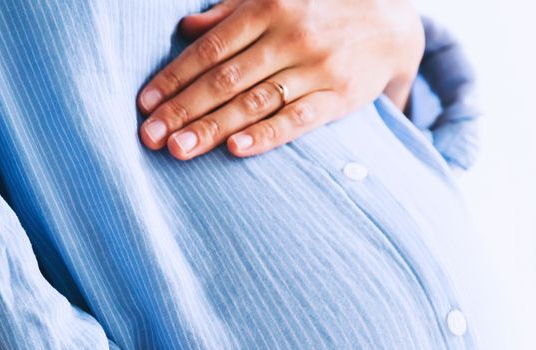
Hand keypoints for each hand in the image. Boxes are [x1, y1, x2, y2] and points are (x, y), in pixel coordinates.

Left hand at [136, 0, 424, 159]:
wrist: (391, 23)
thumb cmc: (319, 11)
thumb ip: (230, 13)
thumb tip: (185, 28)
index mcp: (268, 7)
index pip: (210, 48)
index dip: (174, 77)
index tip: (145, 103)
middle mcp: (289, 36)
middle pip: (225, 79)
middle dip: (183, 109)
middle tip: (149, 136)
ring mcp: (315, 68)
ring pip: (254, 102)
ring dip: (213, 128)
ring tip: (179, 150)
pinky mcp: (338, 97)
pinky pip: (296, 120)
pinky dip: (266, 135)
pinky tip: (236, 148)